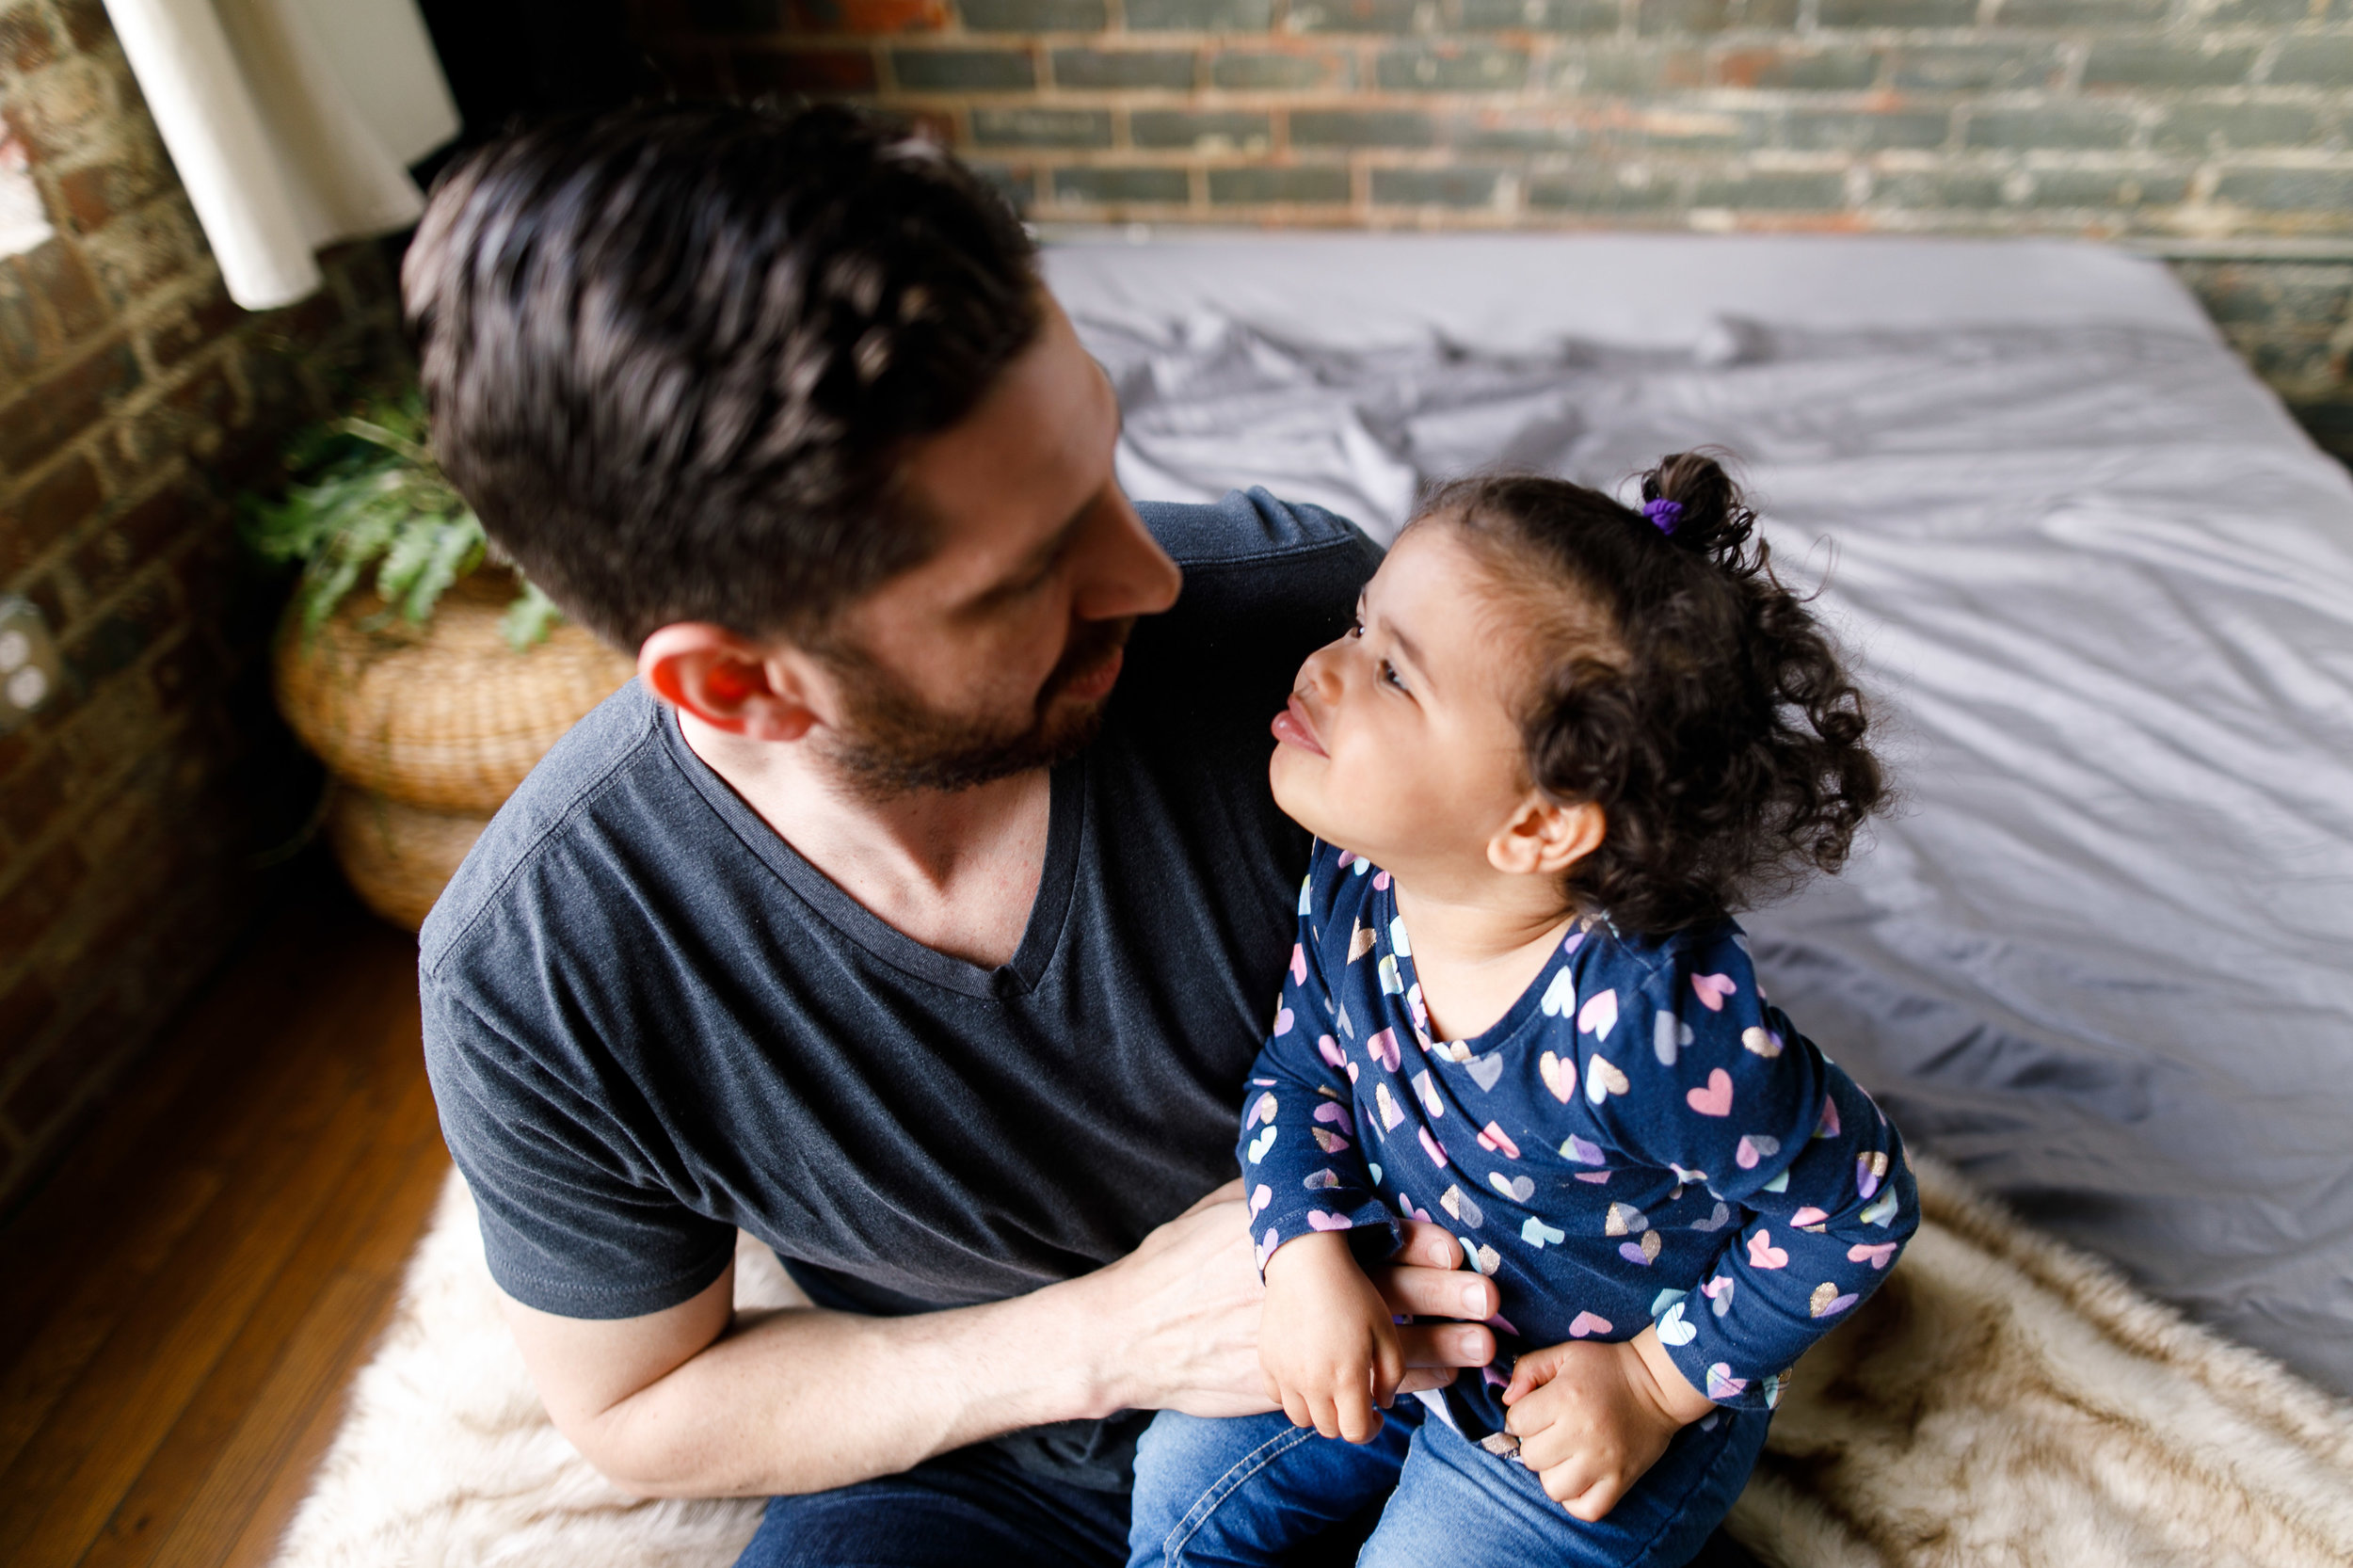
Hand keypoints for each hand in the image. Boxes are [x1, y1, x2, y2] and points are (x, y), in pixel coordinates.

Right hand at [1075, 1191, 1498, 1420]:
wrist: (1127, 1334)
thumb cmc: (1175, 1262)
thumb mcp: (1224, 1209)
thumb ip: (1277, 1191)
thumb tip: (1318, 1155)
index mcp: (1285, 1243)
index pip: (1362, 1237)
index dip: (1413, 1241)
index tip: (1456, 1244)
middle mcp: (1295, 1294)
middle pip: (1381, 1292)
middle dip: (1441, 1295)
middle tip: (1490, 1296)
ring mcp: (1293, 1345)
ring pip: (1380, 1350)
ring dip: (1437, 1349)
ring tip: (1482, 1348)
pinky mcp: (1288, 1387)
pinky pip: (1357, 1390)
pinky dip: (1400, 1389)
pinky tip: (1437, 1383)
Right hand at [1259, 1233, 1403, 1441]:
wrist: (1306, 1263)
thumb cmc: (1352, 1294)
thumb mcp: (1385, 1331)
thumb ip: (1393, 1375)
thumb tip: (1383, 1403)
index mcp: (1346, 1378)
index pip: (1355, 1432)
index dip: (1369, 1430)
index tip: (1375, 1415)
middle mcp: (1312, 1384)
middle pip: (1329, 1429)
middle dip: (1347, 1421)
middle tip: (1355, 1400)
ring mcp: (1285, 1374)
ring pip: (1301, 1419)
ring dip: (1319, 1413)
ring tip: (1330, 1390)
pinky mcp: (1267, 1361)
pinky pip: (1277, 1397)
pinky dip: (1293, 1396)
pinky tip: (1306, 1376)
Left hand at [1500, 1325, 1713, 1521]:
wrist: (1657, 1385)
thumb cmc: (1605, 1368)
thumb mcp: (1564, 1354)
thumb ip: (1527, 1369)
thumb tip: (1507, 1399)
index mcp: (1566, 1397)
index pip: (1516, 1422)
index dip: (1521, 1415)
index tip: (1538, 1411)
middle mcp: (1582, 1433)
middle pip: (1531, 1457)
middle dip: (1535, 1443)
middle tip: (1553, 1432)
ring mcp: (1603, 1462)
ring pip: (1553, 1488)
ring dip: (1553, 1473)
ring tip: (1566, 1456)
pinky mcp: (1621, 1482)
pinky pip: (1586, 1509)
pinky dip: (1577, 1499)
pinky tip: (1579, 1478)